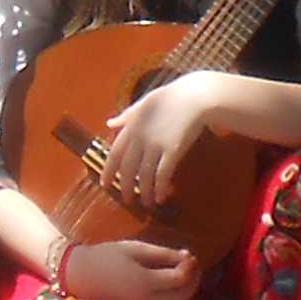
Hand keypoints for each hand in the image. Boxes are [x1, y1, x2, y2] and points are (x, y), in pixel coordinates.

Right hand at [55, 230, 202, 299]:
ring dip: (189, 295)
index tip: (190, 254)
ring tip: (188, 279)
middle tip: (192, 265)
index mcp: (145, 281)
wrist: (82, 275)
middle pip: (183, 296)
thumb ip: (162, 254)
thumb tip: (188, 256)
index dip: (190, 266)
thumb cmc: (107, 256)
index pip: (180, 279)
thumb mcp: (135, 249)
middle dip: (193, 280)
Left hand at [98, 73, 232, 216]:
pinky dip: (159, 188)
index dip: (108, 171)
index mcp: (131, 126)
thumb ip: (126, 116)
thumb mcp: (143, 103)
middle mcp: (140, 137)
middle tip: (126, 201)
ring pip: (145, 174)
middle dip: (126, 186)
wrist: (195, 96)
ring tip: (146, 203)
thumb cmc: (170, 98)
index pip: (114, 153)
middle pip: (128, 168)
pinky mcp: (173, 149)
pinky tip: (160, 198)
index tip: (104, 185)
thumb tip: (109, 123)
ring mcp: (156, 144)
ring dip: (144, 192)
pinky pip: (163, 174)